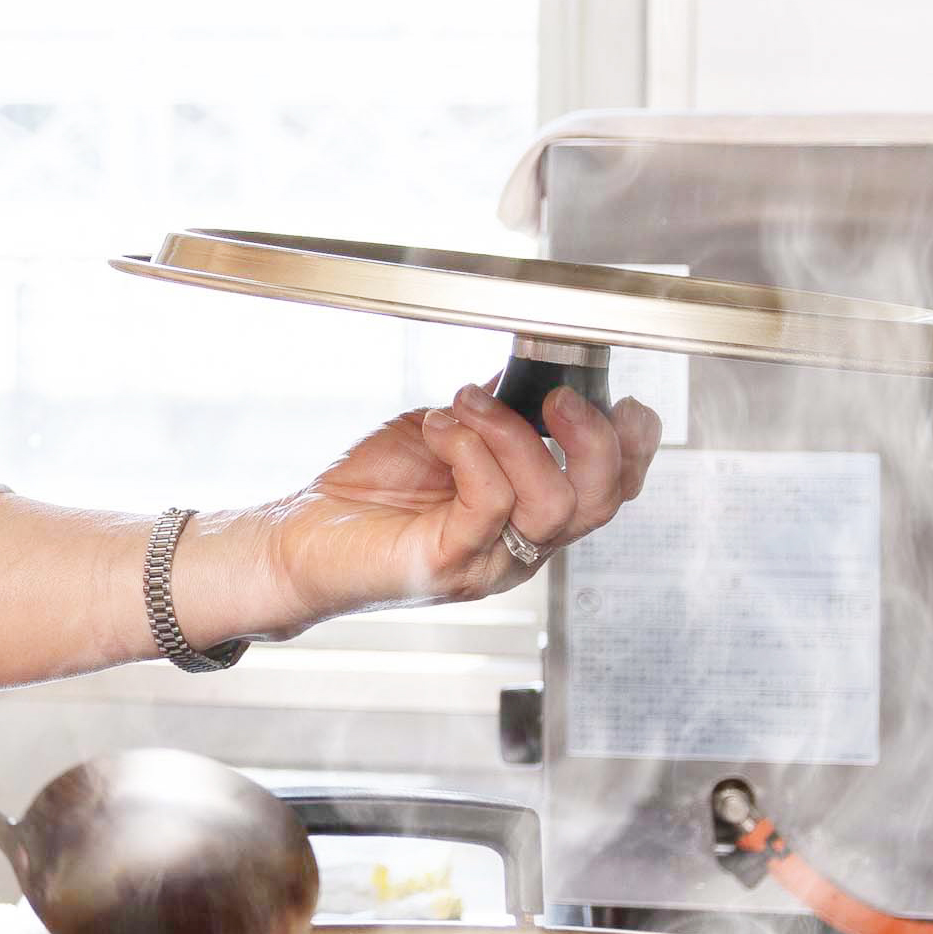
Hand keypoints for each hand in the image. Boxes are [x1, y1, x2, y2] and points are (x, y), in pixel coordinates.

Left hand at [245, 383, 663, 625]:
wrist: (300, 541)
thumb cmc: (368, 493)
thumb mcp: (445, 436)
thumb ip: (494, 414)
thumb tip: (525, 370)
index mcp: (530, 515)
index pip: (613, 491)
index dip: (633, 447)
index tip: (618, 399)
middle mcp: (522, 547)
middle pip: (601, 502)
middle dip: (592, 439)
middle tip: (554, 396)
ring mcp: (489, 561)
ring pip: (551, 503)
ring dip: (514, 436)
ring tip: (467, 404)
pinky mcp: (449, 563)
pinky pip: (489, 505)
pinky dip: (472, 452)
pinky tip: (440, 429)